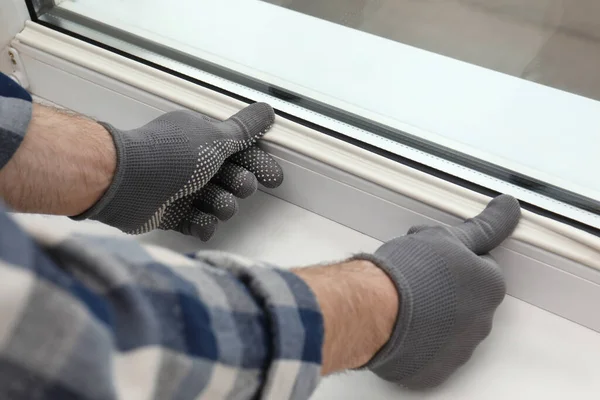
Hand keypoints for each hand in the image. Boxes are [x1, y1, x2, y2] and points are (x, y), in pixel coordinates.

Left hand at [78, 103, 282, 239]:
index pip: (240, 152)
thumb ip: (245, 128)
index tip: (273, 178)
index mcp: (202, 140)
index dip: (259, 164)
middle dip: (239, 184)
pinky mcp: (172, 215)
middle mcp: (193, 163)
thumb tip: (268, 111)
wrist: (126, 184)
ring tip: (215, 202)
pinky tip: (200, 221)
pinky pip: (198, 224)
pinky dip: (202, 224)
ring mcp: (182, 190)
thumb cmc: (171, 155)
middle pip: (232, 179)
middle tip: (238, 185)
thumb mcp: (215, 137)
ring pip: (218, 203)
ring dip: (222, 204)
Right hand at [355, 195, 520, 387]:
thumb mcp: (447, 236)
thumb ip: (485, 226)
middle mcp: (481, 323)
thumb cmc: (408, 273)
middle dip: (443, 289)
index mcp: (489, 288)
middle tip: (415, 277)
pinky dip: (416, 342)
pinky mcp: (432, 372)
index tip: (432, 258)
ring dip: (431, 316)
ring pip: (446, 328)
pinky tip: (399, 325)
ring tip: (402, 301)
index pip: (479, 269)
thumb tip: (509, 208)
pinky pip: (427, 354)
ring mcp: (457, 351)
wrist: (373, 308)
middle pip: (464, 300)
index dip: (452, 259)